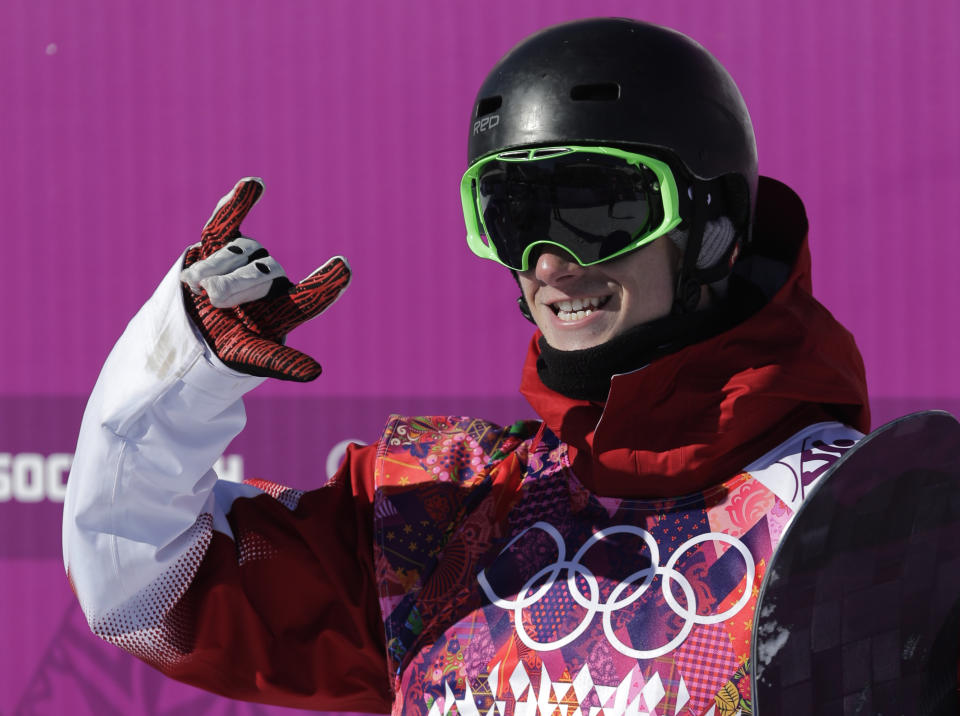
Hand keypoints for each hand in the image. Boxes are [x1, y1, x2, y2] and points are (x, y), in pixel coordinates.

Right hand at [180, 178, 350, 381]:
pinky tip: (252, 183)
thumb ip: (279, 363)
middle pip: (263, 274)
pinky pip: (227, 222)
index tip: (343, 268)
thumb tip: (316, 372)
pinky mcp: (220, 244)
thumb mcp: (249, 358)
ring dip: (214, 270)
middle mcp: (271, 280)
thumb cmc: (227, 346)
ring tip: (197, 289)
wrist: (188, 330)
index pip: (311, 297)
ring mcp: (247, 260)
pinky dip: (236, 204)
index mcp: (285, 309)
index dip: (326, 283)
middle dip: (235, 286)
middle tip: (214, 301)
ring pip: (237, 253)